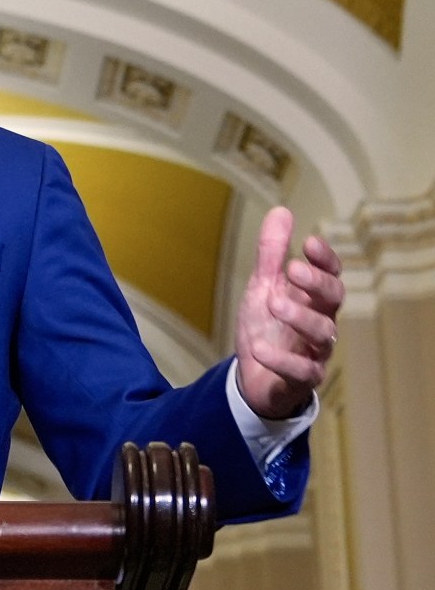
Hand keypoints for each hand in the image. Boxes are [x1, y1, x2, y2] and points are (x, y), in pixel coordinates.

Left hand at [235, 206, 343, 419]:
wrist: (254, 377)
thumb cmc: (266, 326)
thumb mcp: (263, 286)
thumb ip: (272, 253)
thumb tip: (282, 210)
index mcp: (312, 298)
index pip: (331, 275)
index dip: (325, 260)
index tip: (309, 242)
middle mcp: (319, 321)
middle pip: (334, 300)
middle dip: (317, 283)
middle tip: (293, 269)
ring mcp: (314, 351)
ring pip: (322, 334)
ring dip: (299, 317)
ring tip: (273, 302)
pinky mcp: (302, 379)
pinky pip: (302, 371)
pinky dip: (282, 360)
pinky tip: (259, 348)